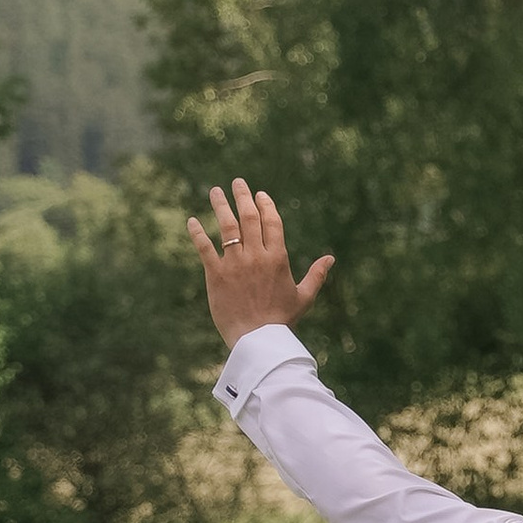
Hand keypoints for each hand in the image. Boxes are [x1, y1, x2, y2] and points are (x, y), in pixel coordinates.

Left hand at [186, 176, 334, 348]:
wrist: (257, 340)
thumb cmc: (282, 320)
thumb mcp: (304, 297)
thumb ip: (316, 275)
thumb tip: (331, 258)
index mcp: (278, 259)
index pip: (272, 222)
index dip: (266, 205)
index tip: (260, 194)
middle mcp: (256, 256)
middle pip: (249, 218)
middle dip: (243, 197)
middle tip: (237, 182)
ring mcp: (235, 264)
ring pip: (227, 227)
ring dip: (220, 206)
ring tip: (214, 191)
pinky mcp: (216, 275)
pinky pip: (204, 248)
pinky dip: (197, 233)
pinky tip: (192, 220)